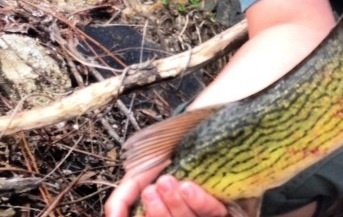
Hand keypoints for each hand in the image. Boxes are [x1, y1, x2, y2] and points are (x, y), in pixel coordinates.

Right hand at [105, 168, 227, 216]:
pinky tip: (187, 187)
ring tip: (166, 181)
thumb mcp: (134, 180)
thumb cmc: (159, 161)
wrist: (187, 135)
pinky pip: (213, 211)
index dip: (151, 215)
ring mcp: (201, 214)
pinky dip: (198, 201)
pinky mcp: (221, 206)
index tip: (145, 193)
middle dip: (158, 211)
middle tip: (151, 189)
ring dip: (175, 204)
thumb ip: (119, 202)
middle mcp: (181, 216)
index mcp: (163, 215)